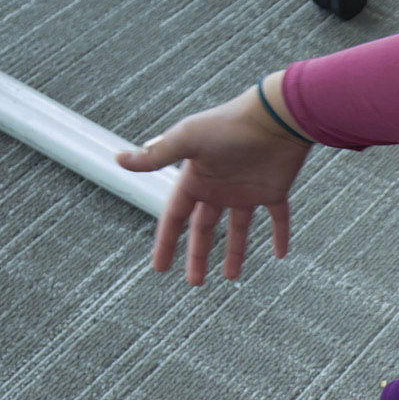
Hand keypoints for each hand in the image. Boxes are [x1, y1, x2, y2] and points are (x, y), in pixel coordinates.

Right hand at [116, 73, 311, 282]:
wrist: (275, 117)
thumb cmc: (229, 125)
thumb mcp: (187, 141)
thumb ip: (156, 156)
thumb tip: (118, 159)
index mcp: (195, 178)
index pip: (176, 217)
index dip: (166, 241)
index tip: (160, 268)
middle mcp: (219, 187)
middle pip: (204, 228)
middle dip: (197, 254)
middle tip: (194, 282)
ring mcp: (246, 190)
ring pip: (238, 229)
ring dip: (234, 252)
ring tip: (230, 277)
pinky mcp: (274, 190)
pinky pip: (278, 218)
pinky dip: (280, 235)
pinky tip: (280, 254)